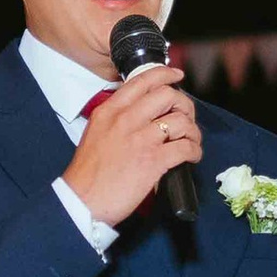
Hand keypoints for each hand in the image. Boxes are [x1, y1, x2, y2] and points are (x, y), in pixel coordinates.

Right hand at [64, 62, 201, 227]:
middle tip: (185, 116)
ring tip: (190, 140)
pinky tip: (192, 156)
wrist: (82, 201)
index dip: (165, 75)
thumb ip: (116, 119)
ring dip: (192, 130)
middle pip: (168, 96)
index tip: (176, 76)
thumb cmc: (87, 174)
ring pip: (181, 121)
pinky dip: (194, 151)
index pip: (143, 81)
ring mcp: (141, 139)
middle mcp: (126, 119)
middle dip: (184, 104)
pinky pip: (185, 147)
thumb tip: (142, 115)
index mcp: (110, 111)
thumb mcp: (95, 133)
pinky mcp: (153, 161)